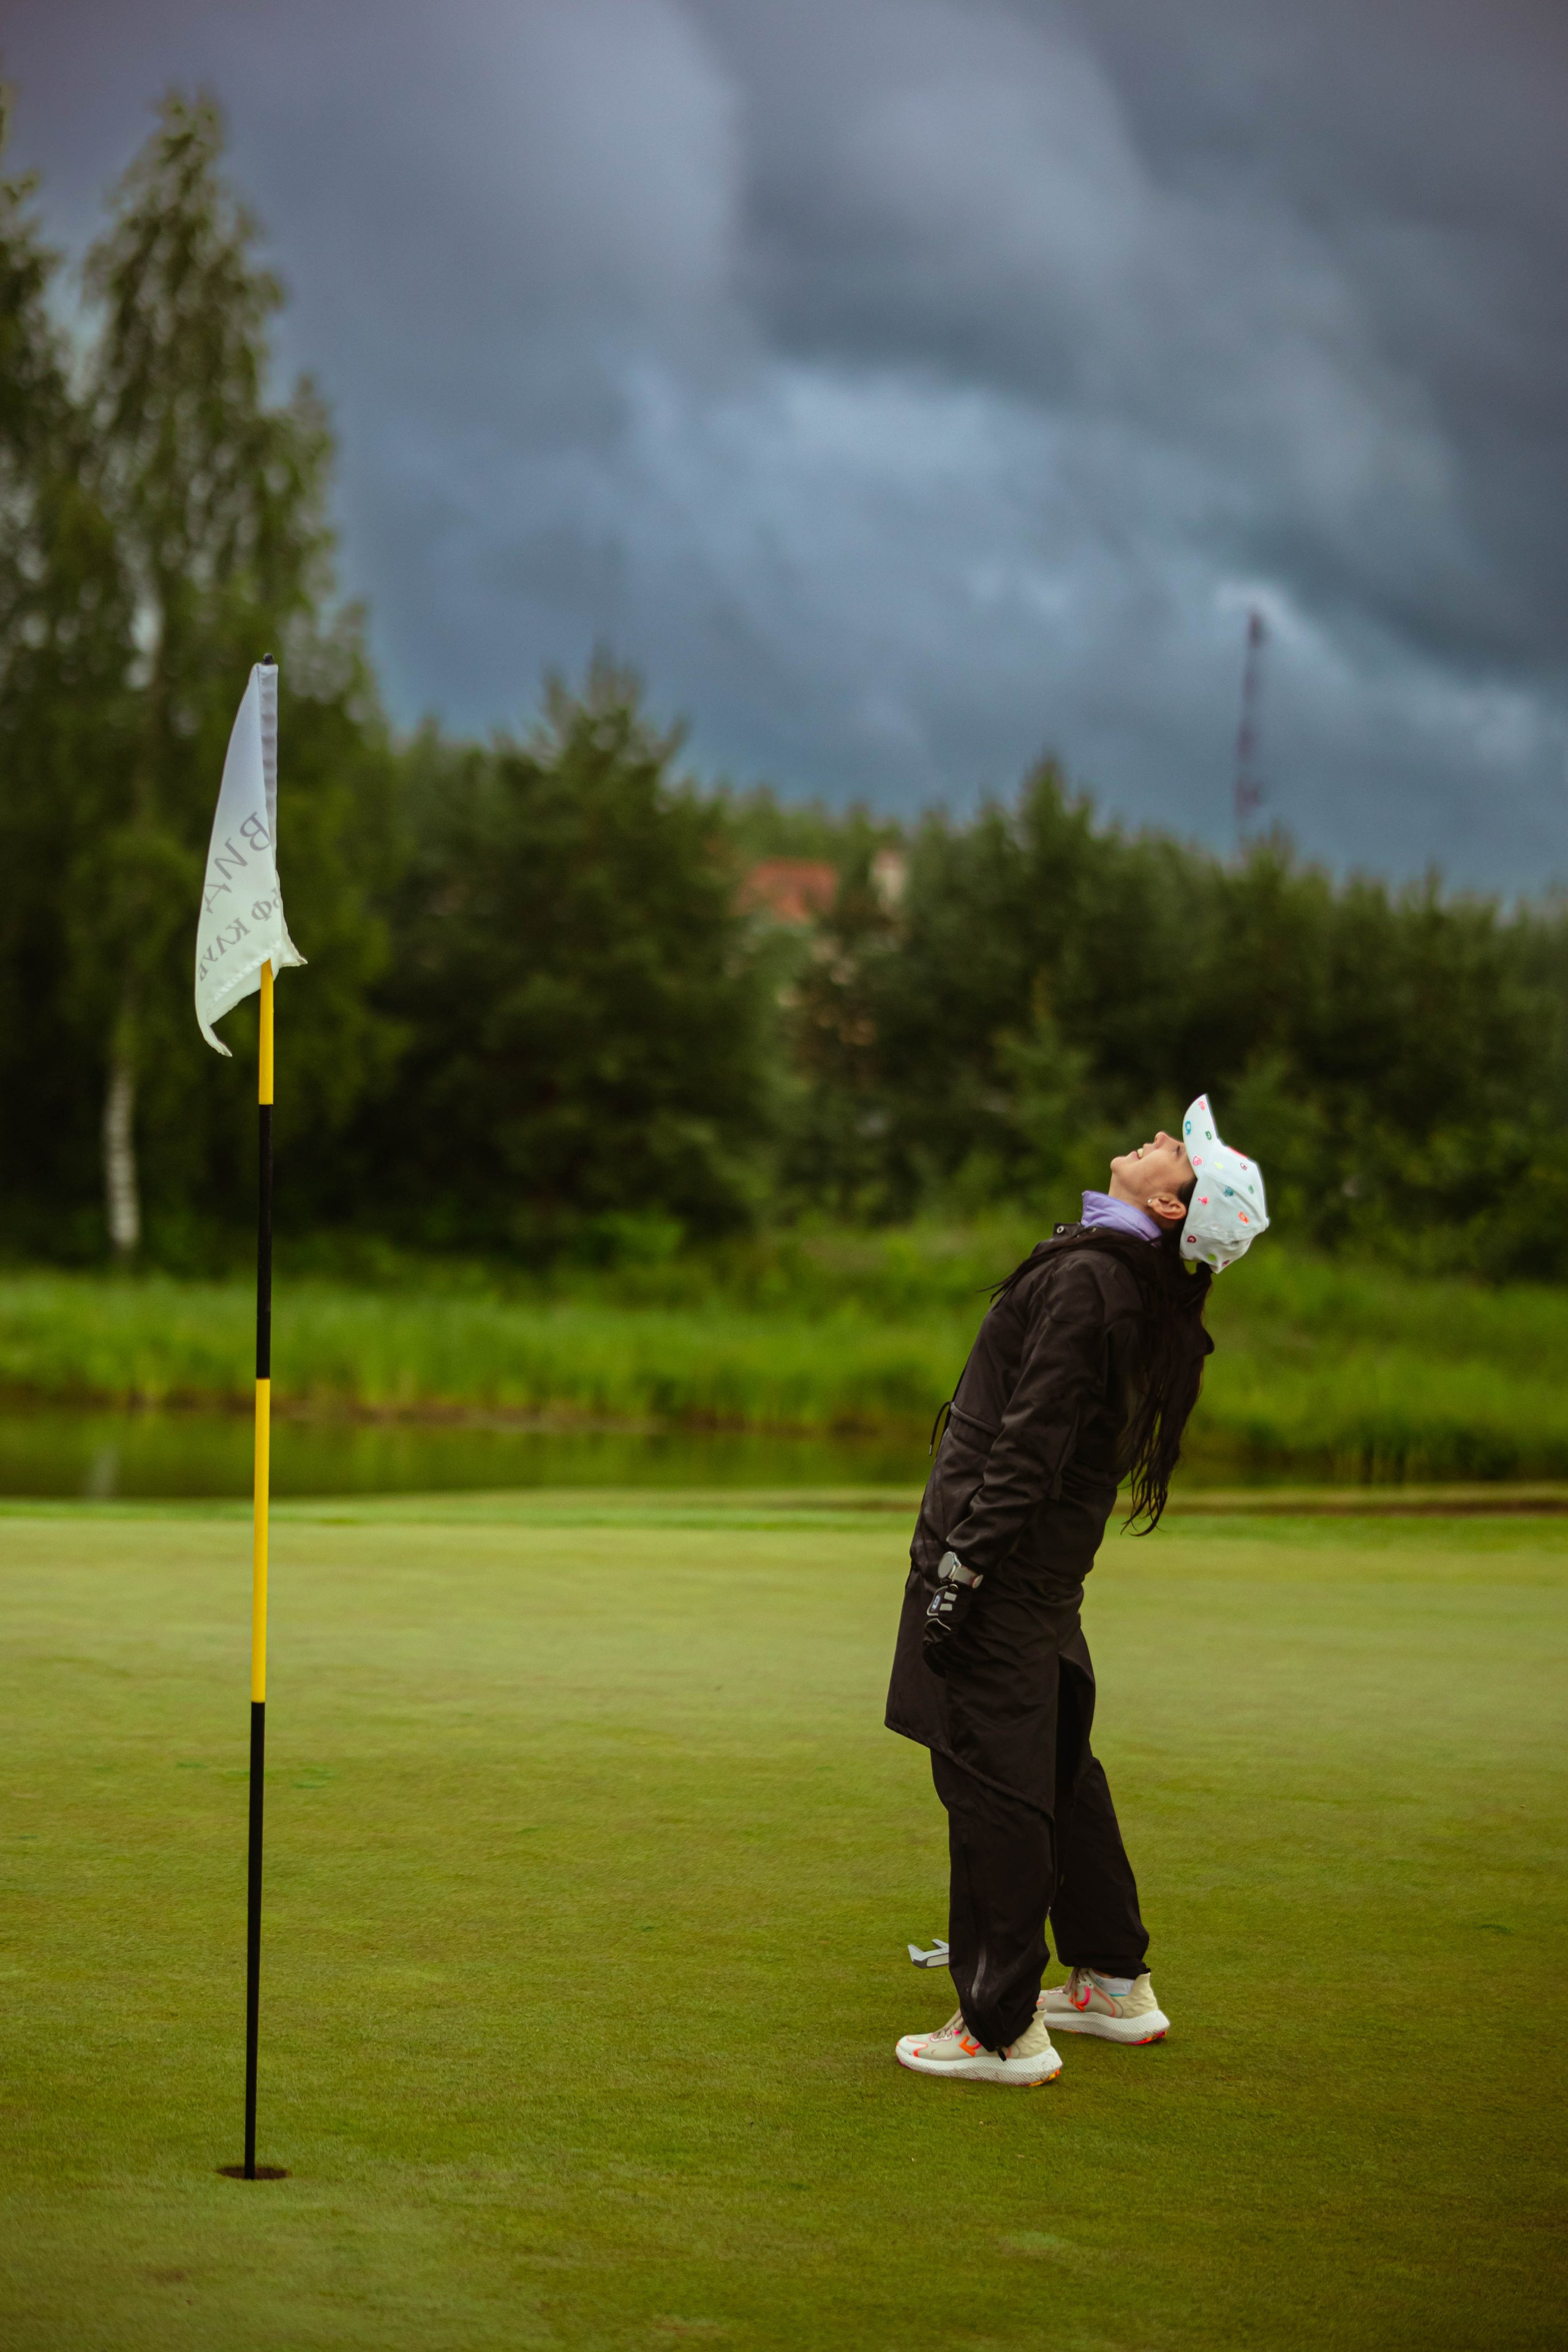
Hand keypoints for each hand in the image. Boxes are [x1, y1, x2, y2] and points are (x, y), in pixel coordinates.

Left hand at [922, 1550, 982, 1677]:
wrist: (956, 1589)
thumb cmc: (952, 1601)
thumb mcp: (944, 1616)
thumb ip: (943, 1628)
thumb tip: (947, 1640)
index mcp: (929, 1628)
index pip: (927, 1652)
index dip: (933, 1664)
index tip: (941, 1673)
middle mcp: (931, 1631)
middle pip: (937, 1655)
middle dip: (946, 1665)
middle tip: (956, 1672)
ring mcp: (939, 1630)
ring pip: (947, 1653)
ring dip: (957, 1662)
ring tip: (967, 1666)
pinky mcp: (949, 1628)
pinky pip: (956, 1647)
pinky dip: (963, 1654)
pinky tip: (971, 1658)